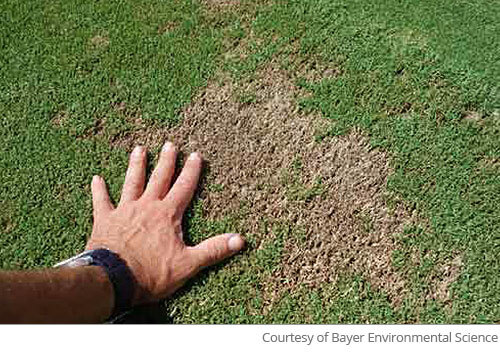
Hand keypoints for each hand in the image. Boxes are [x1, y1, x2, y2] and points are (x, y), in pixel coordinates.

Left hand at [86, 142, 244, 304]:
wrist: (114, 280)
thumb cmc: (151, 273)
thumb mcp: (188, 264)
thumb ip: (213, 250)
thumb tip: (239, 240)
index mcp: (167, 215)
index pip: (184, 187)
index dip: (191, 171)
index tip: (196, 155)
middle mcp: (147, 207)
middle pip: (159, 179)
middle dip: (166, 161)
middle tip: (170, 144)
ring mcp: (124, 211)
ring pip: (132, 182)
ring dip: (136, 166)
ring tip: (139, 149)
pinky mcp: (105, 220)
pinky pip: (101, 201)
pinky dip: (99, 190)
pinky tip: (97, 179)